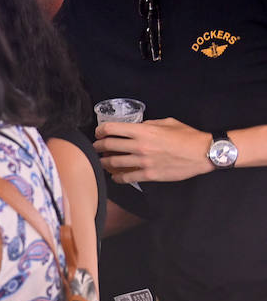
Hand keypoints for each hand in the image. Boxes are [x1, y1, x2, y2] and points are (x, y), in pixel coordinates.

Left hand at [94, 118, 212, 182]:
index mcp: (143, 130)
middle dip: (98, 146)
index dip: (100, 130)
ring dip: (104, 162)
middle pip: (108, 146)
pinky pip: (126, 177)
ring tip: (102, 161)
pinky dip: (117, 177)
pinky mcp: (148, 175)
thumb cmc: (188, 136)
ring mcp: (143, 162)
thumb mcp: (167, 122)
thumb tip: (136, 127)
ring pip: (113, 162)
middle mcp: (140, 146)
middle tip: (97, 147)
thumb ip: (148, 124)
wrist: (203, 153)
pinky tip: (114, 176)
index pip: (111, 129)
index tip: (99, 133)